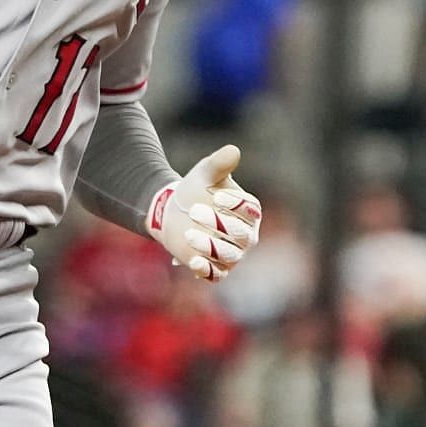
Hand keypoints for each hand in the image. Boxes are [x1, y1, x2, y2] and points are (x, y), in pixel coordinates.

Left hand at [147, 145, 261, 281]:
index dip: (236, 205)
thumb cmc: (197, 188)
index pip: (252, 211)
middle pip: (241, 235)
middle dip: (218, 224)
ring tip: (189, 233)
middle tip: (194, 210)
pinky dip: (206, 270)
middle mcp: (246, 235)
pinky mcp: (216, 268)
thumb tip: (233, 151)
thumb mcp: (206, 172)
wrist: (174, 209)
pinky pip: (217, 275)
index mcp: (250, 211)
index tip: (216, 196)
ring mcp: (232, 254)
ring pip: (229, 256)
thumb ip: (220, 163)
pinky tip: (192, 262)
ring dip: (210, 246)